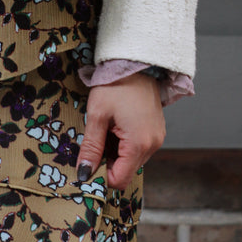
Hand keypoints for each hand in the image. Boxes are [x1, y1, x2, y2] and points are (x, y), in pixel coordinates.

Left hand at [76, 72, 165, 189]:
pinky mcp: (157, 130)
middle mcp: (153, 145)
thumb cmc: (115, 85)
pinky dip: (125, 143)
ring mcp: (157, 137)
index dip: (101, 175)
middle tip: (96, 138)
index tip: (88, 162)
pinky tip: (117, 125)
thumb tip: (84, 174)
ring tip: (108, 128)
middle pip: (126, 170)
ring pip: (132, 160)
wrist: (135, 62)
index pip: (120, 179)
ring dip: (116, 152)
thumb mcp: (97, 115)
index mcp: (139, 144)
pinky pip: (139, 147)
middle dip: (108, 161)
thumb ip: (91, 148)